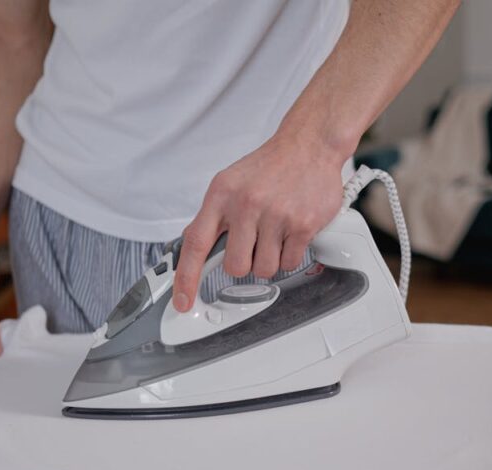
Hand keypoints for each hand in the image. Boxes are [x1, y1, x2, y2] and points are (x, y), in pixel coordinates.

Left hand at [171, 134, 344, 311]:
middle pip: (236, 266)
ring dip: (269, 260)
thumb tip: (189, 242)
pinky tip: (291, 233)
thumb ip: (211, 215)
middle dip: (245, 263)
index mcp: (221, 194)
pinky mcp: (302, 224)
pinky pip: (290, 262)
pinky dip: (290, 255)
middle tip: (253, 245)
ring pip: (265, 269)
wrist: (309, 145)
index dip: (186, 278)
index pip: (196, 244)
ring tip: (274, 234)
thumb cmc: (269, 166)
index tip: (182, 301)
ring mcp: (276, 215)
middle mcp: (246, 204)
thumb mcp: (229, 183)